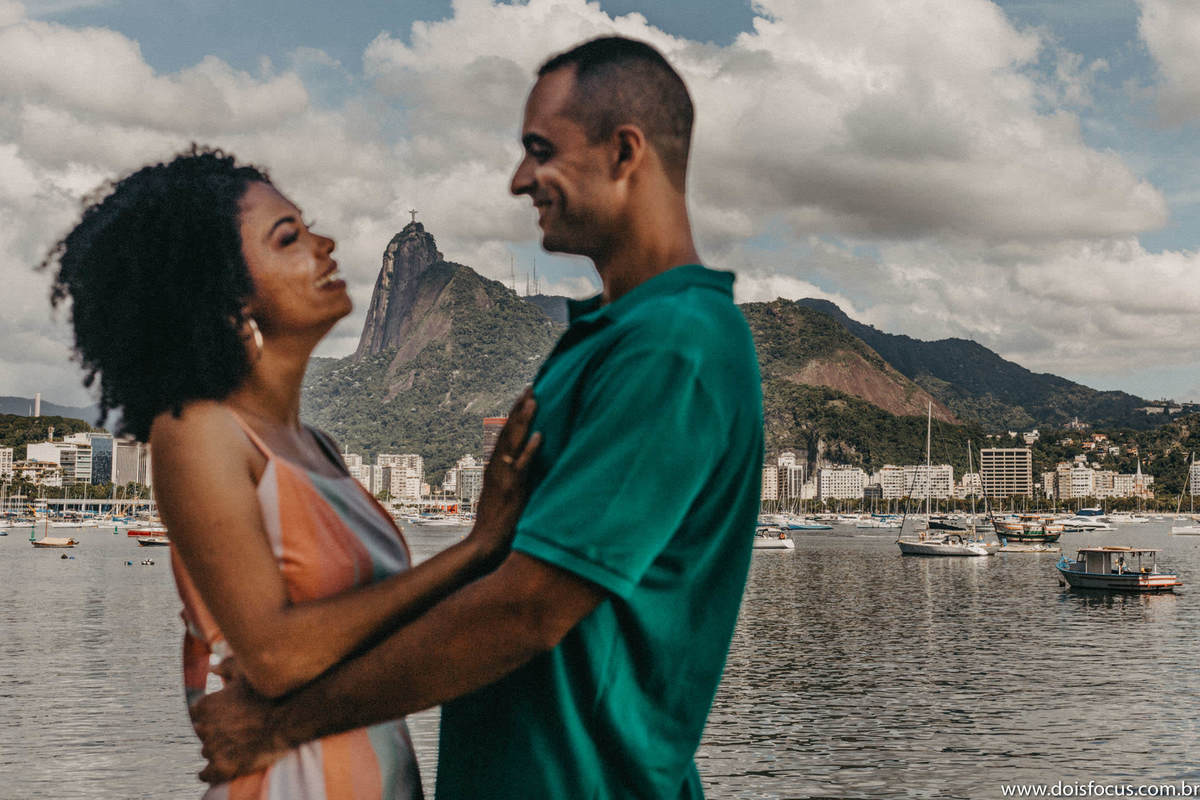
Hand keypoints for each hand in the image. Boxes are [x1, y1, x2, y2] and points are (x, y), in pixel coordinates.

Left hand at [191, 657, 290, 783]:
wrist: (289, 719)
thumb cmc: (269, 693)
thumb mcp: (247, 673)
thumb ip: (226, 666)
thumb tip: (211, 667)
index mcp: (206, 705)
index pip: (197, 713)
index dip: (212, 714)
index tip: (226, 715)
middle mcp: (205, 727)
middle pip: (202, 732)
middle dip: (215, 731)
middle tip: (236, 729)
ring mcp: (213, 748)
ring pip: (207, 752)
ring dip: (218, 749)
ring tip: (238, 745)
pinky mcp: (222, 767)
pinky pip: (206, 774)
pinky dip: (212, 772)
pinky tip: (224, 765)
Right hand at [469, 388, 541, 563]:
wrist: (484, 546)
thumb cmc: (497, 526)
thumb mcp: (504, 498)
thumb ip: (512, 483)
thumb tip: (524, 472)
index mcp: (495, 469)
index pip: (505, 436)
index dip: (514, 416)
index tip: (524, 398)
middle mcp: (496, 469)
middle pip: (507, 432)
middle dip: (519, 409)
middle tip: (530, 388)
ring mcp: (503, 478)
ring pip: (512, 443)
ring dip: (523, 421)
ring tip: (534, 400)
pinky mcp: (511, 491)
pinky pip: (521, 467)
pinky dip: (530, 451)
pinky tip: (540, 436)